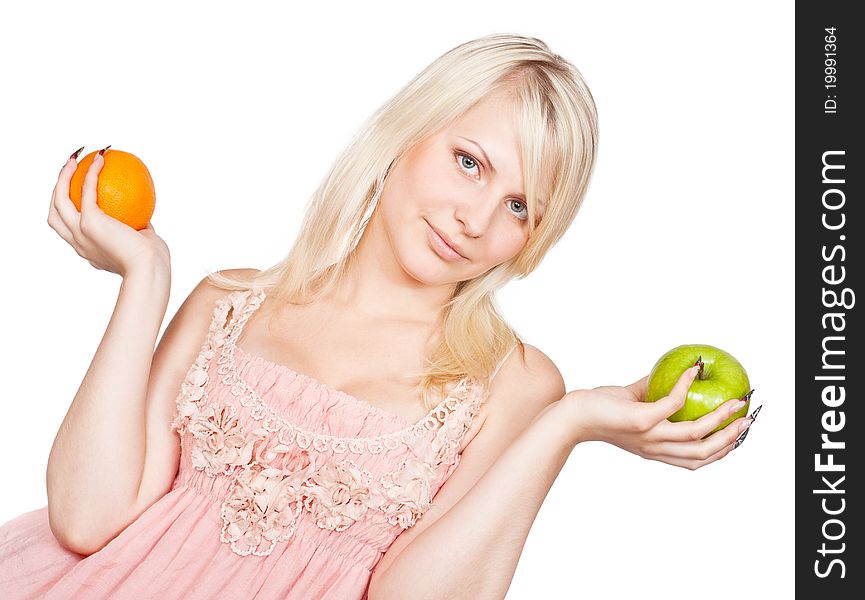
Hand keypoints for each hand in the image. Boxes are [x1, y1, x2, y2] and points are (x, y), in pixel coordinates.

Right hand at [47, 152, 170, 278]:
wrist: (151, 270)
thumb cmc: (154, 262)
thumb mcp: (143, 242)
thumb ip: (137, 227)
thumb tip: (141, 211)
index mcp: (89, 249)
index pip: (69, 228)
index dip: (68, 209)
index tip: (78, 192)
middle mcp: (78, 243)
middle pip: (55, 212)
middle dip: (57, 189)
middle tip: (70, 170)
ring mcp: (80, 234)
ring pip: (59, 200)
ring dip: (63, 177)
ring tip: (75, 159)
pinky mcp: (90, 223)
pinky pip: (87, 191)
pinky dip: (91, 173)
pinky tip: (101, 159)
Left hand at [564, 367, 752, 469]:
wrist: (571, 415)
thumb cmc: (599, 409)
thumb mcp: (632, 405)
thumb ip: (653, 394)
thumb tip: (673, 374)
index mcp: (656, 450)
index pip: (696, 460)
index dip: (721, 451)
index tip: (739, 436)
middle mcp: (655, 448)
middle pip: (704, 453)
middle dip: (731, 439)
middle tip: (748, 420)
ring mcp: (649, 436)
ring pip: (695, 435)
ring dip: (720, 418)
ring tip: (736, 402)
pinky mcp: (640, 421)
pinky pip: (672, 404)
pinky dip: (686, 387)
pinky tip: (691, 373)